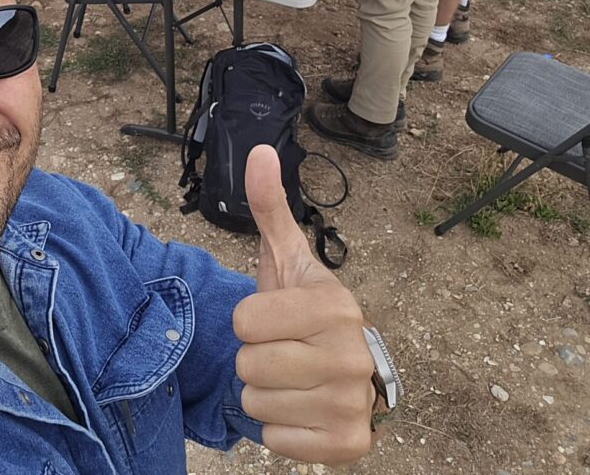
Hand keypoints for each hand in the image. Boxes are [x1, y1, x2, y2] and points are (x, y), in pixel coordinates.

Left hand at [233, 146, 374, 464]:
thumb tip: (259, 152)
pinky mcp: (350, 445)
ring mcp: (354, 404)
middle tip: (282, 351)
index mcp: (335, 306)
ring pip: (256, 404)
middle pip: (248, 365)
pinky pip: (276, 442)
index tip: (272, 319)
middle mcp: (352, 355)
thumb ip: (269, 206)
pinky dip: (280, 430)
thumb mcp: (285, 259)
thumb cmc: (302, 311)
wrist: (340, 368)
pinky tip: (302, 408)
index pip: (243, 321)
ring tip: (290, 378)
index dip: (248, 321)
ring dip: (264, 394)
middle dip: (254, 359)